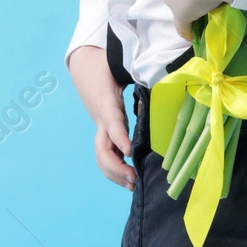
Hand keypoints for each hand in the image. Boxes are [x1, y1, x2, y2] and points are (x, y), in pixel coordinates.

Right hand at [67, 45, 134, 190]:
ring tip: (133, 184)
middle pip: (102, 148)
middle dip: (116, 166)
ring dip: (115, 173)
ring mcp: (101, 125)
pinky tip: (129, 178)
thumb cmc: (106, 63)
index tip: (130, 151)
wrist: (84, 64)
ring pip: (102, 155)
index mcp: (107, 101)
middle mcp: (102, 117)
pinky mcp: (104, 129)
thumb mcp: (120, 61)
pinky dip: (115, 167)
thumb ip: (140, 69)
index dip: (119, 137)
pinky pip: (106, 152)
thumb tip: (162, 75)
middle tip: (134, 177)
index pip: (112, 122)